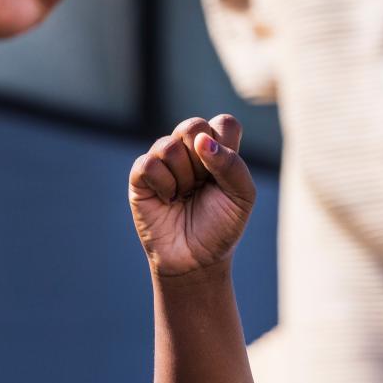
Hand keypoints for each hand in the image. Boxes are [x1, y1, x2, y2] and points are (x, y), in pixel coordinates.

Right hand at [128, 115, 256, 278]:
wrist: (197, 259)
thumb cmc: (222, 226)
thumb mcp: (242, 197)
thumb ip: (232, 165)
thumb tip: (201, 141)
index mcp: (218, 149)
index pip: (223, 123)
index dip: (226, 145)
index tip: (225, 173)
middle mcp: (189, 150)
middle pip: (193, 126)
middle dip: (202, 160)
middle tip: (203, 185)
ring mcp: (164, 160)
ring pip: (169, 145)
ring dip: (183, 178)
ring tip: (185, 195)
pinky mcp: (141, 176)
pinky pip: (149, 164)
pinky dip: (163, 185)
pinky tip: (168, 199)